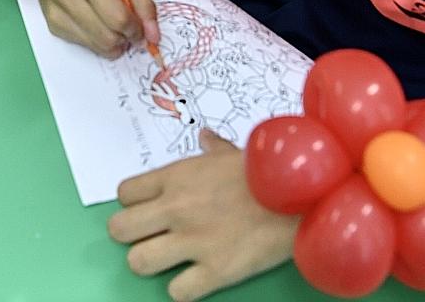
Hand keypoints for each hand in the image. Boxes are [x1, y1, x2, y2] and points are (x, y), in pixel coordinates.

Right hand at [33, 0, 157, 57]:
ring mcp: (56, 11)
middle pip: (108, 37)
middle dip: (125, 38)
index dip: (136, 29)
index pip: (118, 17)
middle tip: (129, 29)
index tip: (141, 29)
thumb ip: (142, 3)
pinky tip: (97, 24)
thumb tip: (152, 35)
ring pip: (97, 46)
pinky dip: (97, 40)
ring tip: (113, 26)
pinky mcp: (53, 24)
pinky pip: (85, 45)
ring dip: (113, 42)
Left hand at [111, 130, 297, 301]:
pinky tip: (196, 278)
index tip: (148, 208)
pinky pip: (177, 292)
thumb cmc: (269, 172)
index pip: (124, 193)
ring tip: (169, 259)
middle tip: (150, 236)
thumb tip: (204, 137)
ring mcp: (194, 241)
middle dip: (130, 235)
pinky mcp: (216, 271)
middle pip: (119, 229)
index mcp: (176, 177)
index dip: (133, 203)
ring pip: (138, 262)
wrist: (304, 197)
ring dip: (150, 262)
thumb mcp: (235, 153)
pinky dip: (183, 289)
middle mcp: (176, 208)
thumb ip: (212, 148)